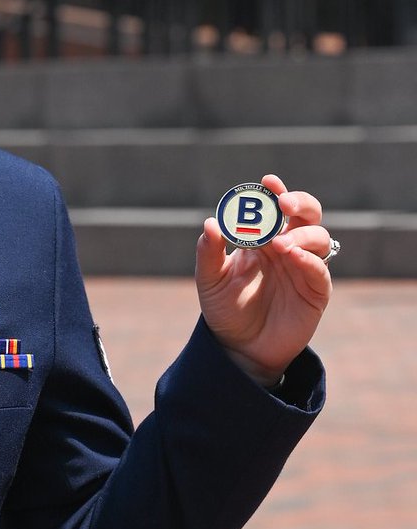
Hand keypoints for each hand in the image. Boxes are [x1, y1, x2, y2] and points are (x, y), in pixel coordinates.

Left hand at [195, 174, 333, 387]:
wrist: (239, 346)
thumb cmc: (225, 308)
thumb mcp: (210, 279)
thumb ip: (209, 252)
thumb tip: (210, 222)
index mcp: (262, 238)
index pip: (274, 208)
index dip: (275, 192)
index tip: (268, 182)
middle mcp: (286, 247)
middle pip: (306, 214)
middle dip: (299, 203)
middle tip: (283, 203)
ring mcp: (303, 267)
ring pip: (318, 237)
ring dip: (301, 234)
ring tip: (279, 243)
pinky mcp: (315, 291)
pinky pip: (320, 270)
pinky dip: (309, 259)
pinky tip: (293, 255)